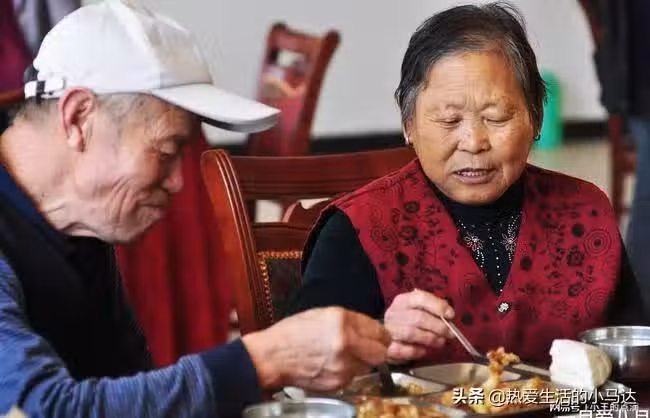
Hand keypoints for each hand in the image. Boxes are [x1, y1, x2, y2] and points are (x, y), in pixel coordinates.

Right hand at [242, 307, 390, 391]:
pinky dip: (348, 372)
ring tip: (343, 355)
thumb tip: (371, 329)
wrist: (272, 357)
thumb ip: (350, 321)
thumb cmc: (293, 334)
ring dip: (362, 362)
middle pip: (381, 353)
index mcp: (342, 321)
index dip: (381, 335)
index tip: (380, 337)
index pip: (379, 331)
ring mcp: (342, 366)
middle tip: (368, 348)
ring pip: (368, 366)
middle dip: (377, 350)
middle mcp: (346, 343)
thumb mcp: (323, 315)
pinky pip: (353, 377)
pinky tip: (332, 365)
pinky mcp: (338, 383)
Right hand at [383, 289, 454, 363]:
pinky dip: (416, 351)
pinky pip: (403, 350)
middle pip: (418, 317)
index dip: (438, 306)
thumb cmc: (406, 321)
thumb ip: (432, 309)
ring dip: (430, 338)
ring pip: (411, 333)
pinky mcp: (387, 347)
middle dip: (438, 326)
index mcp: (403, 301)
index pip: (420, 298)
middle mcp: (394, 313)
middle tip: (450, 333)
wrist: (384, 335)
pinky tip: (424, 350)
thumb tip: (448, 315)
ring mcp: (389, 330)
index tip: (450, 315)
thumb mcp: (417, 309)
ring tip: (440, 342)